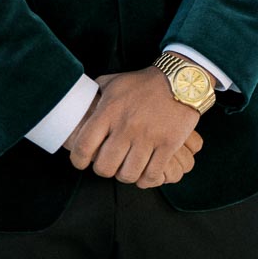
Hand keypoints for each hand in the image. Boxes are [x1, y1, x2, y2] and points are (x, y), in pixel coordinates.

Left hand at [64, 69, 203, 186]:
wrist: (179, 80)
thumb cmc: (143, 83)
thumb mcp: (114, 82)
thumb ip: (96, 94)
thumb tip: (79, 103)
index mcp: (110, 111)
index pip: (84, 145)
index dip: (78, 160)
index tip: (82, 161)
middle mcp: (126, 126)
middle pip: (105, 167)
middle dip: (104, 169)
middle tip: (108, 164)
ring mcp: (148, 137)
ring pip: (128, 175)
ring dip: (126, 174)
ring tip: (127, 167)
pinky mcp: (168, 145)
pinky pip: (152, 175)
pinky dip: (147, 178)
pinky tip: (145, 170)